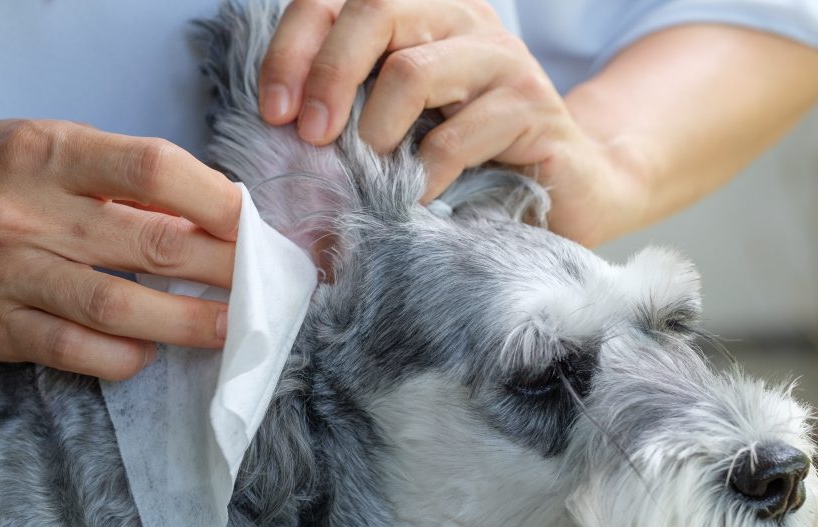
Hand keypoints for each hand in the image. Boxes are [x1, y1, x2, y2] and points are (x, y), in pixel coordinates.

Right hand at [0, 120, 239, 378]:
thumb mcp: (42, 148)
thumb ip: (116, 176)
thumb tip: (206, 212)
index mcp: (46, 151)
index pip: (153, 169)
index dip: (216, 198)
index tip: (252, 223)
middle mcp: (26, 212)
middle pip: (150, 242)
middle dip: (222, 267)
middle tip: (261, 283)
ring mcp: (9, 275)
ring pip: (119, 305)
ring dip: (189, 321)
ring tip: (232, 327)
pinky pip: (77, 351)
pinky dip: (125, 356)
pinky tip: (153, 351)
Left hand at [258, 0, 642, 243]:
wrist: (562, 185)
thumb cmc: (462, 157)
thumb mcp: (396, 121)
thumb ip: (348, 105)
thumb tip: (278, 123)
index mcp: (419, 12)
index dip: (292, 49)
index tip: (272, 111)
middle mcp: (460, 19)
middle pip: (374, 11)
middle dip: (328, 76)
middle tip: (312, 137)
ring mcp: (500, 59)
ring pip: (412, 70)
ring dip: (375, 132)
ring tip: (373, 171)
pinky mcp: (531, 107)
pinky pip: (455, 138)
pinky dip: (422, 176)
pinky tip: (417, 199)